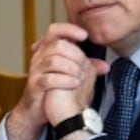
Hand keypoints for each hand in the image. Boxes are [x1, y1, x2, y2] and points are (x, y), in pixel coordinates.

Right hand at [6, 22, 108, 139]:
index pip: (55, 30)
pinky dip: (65, 80)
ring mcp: (35, 71)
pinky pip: (49, 79)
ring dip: (71, 68)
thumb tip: (105, 66)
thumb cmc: (54, 88)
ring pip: (53, 61)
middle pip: (57, 45)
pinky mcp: (34, 85)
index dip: (69, 29)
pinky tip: (74, 83)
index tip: (84, 36)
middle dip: (75, 54)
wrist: (36, 109)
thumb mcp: (71, 74)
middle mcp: (39, 57)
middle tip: (84, 64)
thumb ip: (87, 68)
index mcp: (47, 50)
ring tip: (80, 76)